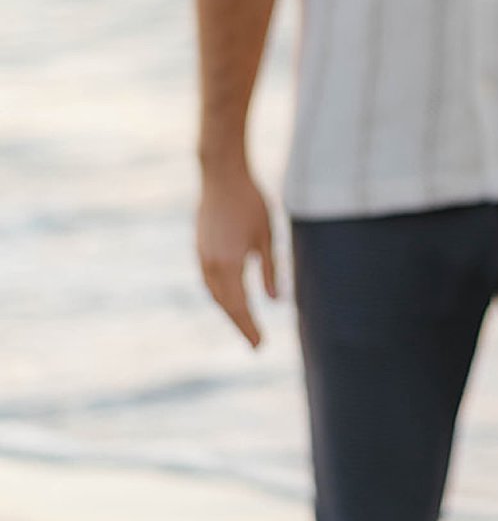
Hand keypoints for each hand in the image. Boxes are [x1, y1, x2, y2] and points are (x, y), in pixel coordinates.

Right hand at [196, 156, 276, 348]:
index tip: (260, 345)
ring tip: (245, 323)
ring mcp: (201, 257)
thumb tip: (276, 300)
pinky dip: (221, 295)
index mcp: (229, 265)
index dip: (250, 328)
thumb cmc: (250, 202)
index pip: (240, 307)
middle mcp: (211, 265)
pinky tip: (230, 298)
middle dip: (240, 324)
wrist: (221, 174)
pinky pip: (209, 281)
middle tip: (255, 342)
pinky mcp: (199, 248)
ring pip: (215, 294)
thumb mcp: (267, 236)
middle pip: (225, 305)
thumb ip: (271, 269)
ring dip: (229, 311)